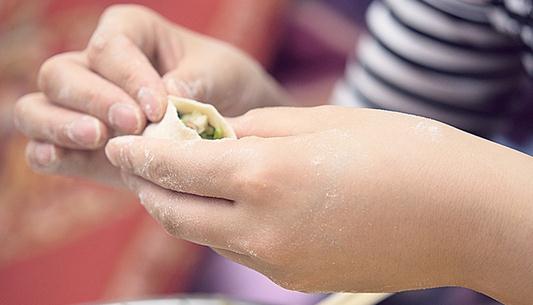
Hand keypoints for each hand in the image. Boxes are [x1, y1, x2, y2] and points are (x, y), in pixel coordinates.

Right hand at [14, 4, 289, 186]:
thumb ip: (196, 82)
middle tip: (131, 125)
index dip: (129, 76)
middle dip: (93, 99)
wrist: (226, 120)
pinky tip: (58, 161)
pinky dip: (46, 154)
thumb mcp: (222, 73)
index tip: (159, 108)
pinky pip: (43, 148)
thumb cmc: (223, 82)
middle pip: (61, 74)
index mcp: (130, 32)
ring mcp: (81, 108)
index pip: (111, 46)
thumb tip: (169, 99)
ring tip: (96, 138)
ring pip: (37, 108)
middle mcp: (96, 67)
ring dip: (58, 125)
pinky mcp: (79, 147)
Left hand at [105, 106, 532, 302]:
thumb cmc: (397, 153)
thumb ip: (255, 131)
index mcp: (265, 176)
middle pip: (176, 213)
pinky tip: (241, 205)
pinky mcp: (295, 279)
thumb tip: (217, 138)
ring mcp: (277, 263)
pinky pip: (242, 251)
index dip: (141, 156)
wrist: (458, 215)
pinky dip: (226, 227)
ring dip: (187, 209)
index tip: (121, 147)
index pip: (176, 168)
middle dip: (153, 188)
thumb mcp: (319, 122)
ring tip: (191, 182)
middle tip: (147, 166)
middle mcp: (261, 229)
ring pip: (206, 235)